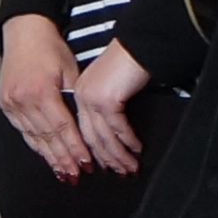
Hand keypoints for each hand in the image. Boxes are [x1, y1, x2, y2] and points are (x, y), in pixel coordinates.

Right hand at [0, 12, 88, 180]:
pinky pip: (22, 131)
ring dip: (50, 157)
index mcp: (42, 90)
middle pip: (47, 137)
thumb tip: (84, 127)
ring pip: (34, 137)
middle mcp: (23, 99)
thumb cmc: (50, 48)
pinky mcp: (5, 104)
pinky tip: (45, 156)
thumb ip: (75, 99)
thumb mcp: (70, 71)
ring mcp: (11, 103)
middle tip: (76, 176)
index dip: (75, 148)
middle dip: (64, 159)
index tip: (86, 163)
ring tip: (63, 173)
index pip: (62, 127)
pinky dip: (35, 145)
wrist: (24, 33)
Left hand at [75, 40, 155, 177]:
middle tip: (120, 173)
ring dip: (119, 155)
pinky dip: (128, 141)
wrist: (138, 44)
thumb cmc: (127, 64)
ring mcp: (92, 98)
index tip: (103, 166)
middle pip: (92, 137)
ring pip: (104, 136)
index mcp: (79, 93)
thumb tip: (113, 132)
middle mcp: (82, 96)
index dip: (93, 150)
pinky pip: (118, 128)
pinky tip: (137, 149)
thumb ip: (107, 107)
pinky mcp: (108, 99)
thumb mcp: (110, 87)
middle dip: (107, 158)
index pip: (83, 129)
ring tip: (131, 167)